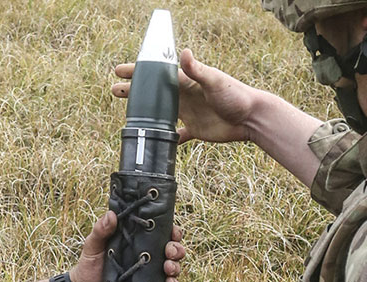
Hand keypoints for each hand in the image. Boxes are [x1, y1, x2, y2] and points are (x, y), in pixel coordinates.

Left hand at [70, 211, 185, 281]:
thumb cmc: (88, 267)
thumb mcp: (92, 245)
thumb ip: (101, 230)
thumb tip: (112, 214)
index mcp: (136, 242)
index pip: (160, 233)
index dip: (171, 231)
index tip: (172, 232)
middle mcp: (146, 257)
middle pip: (171, 249)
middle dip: (176, 249)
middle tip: (170, 252)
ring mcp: (149, 274)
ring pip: (173, 267)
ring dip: (176, 267)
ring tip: (169, 269)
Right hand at [111, 48, 265, 144]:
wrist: (252, 118)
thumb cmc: (236, 96)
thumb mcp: (215, 80)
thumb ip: (198, 69)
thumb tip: (184, 53)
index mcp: (186, 82)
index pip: (157, 74)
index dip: (139, 72)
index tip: (120, 70)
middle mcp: (185, 96)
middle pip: (154, 93)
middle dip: (134, 91)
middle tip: (114, 89)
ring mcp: (189, 113)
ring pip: (161, 113)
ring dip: (145, 114)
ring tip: (127, 114)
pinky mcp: (196, 129)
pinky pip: (177, 136)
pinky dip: (168, 140)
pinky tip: (157, 144)